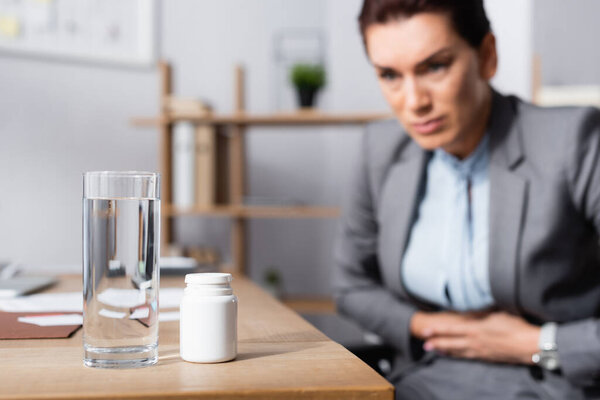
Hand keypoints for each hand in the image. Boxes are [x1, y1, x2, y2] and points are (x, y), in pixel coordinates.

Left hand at [410, 311, 539, 364]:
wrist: (529, 344)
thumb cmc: (515, 325)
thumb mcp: (497, 311)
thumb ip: (482, 309)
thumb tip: (473, 302)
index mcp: (475, 329)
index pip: (451, 329)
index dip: (437, 330)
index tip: (426, 330)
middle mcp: (475, 341)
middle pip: (451, 343)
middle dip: (436, 342)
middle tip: (424, 344)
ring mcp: (480, 351)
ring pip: (457, 351)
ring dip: (444, 350)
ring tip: (433, 350)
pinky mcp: (487, 357)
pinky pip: (468, 357)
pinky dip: (458, 356)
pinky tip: (453, 355)